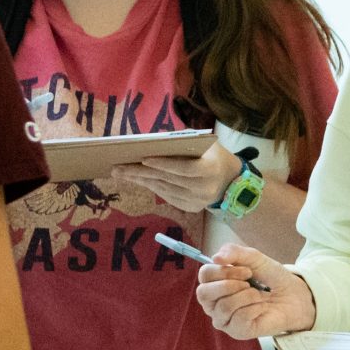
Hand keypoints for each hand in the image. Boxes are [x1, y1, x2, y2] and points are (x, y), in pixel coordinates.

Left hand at [112, 141, 239, 212]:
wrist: (230, 181)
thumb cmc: (214, 155)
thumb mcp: (206, 143)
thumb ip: (185, 141)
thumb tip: (154, 141)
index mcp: (210, 170)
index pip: (183, 168)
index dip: (163, 164)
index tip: (142, 159)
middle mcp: (204, 189)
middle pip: (168, 180)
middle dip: (141, 173)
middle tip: (118, 168)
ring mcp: (197, 202)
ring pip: (163, 189)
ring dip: (141, 181)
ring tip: (121, 173)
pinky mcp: (191, 208)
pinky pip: (167, 196)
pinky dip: (151, 186)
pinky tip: (137, 179)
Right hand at [197, 245, 315, 338]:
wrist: (293, 295)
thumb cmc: (269, 277)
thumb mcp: (253, 258)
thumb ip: (234, 252)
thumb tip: (216, 257)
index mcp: (214, 283)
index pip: (204, 275)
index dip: (225, 270)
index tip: (247, 271)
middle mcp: (213, 303)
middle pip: (204, 293)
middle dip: (230, 284)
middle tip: (249, 283)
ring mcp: (223, 319)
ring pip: (224, 306)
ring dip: (247, 296)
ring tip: (258, 295)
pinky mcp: (237, 331)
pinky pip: (239, 318)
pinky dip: (255, 308)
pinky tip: (261, 307)